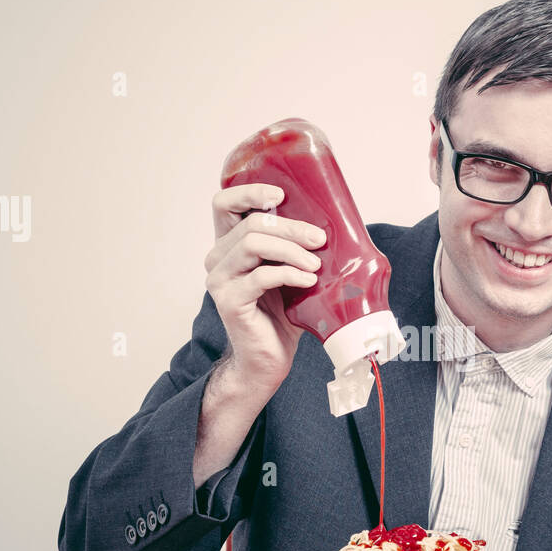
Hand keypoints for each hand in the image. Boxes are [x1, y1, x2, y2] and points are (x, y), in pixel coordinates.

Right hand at [206, 183, 326, 391]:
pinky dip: (289, 273)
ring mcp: (219, 280)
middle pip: (251, 223)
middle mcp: (218, 258)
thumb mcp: (291, 270)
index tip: (280, 194)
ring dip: (291, 250)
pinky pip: (260, 276)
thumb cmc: (282, 314)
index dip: (248, 191)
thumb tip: (333, 219)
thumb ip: (296, 246)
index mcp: (229, 245)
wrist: (269, 359)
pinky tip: (309, 281)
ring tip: (315, 265)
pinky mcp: (229, 301)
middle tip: (319, 239)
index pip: (223, 203)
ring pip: (253, 243)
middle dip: (291, 227)